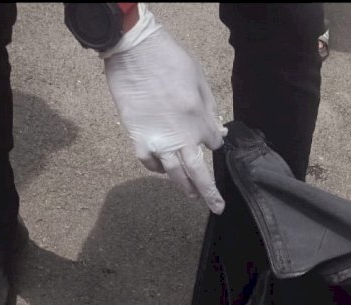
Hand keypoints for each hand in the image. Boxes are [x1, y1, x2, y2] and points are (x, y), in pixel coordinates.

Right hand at [102, 9, 225, 213]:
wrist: (134, 50)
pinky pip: (150, 163)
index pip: (214, 144)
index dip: (214, 142)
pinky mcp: (138, 139)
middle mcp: (181, 137)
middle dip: (210, 193)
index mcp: (199, 121)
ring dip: (185, 188)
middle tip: (217, 207)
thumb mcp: (199, 80)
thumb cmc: (169, 59)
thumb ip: (209, 108)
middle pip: (199, 174)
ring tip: (193, 196)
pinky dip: (157, 168)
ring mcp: (158, 141)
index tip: (213, 141)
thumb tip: (216, 129)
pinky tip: (163, 169)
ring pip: (175, 174)